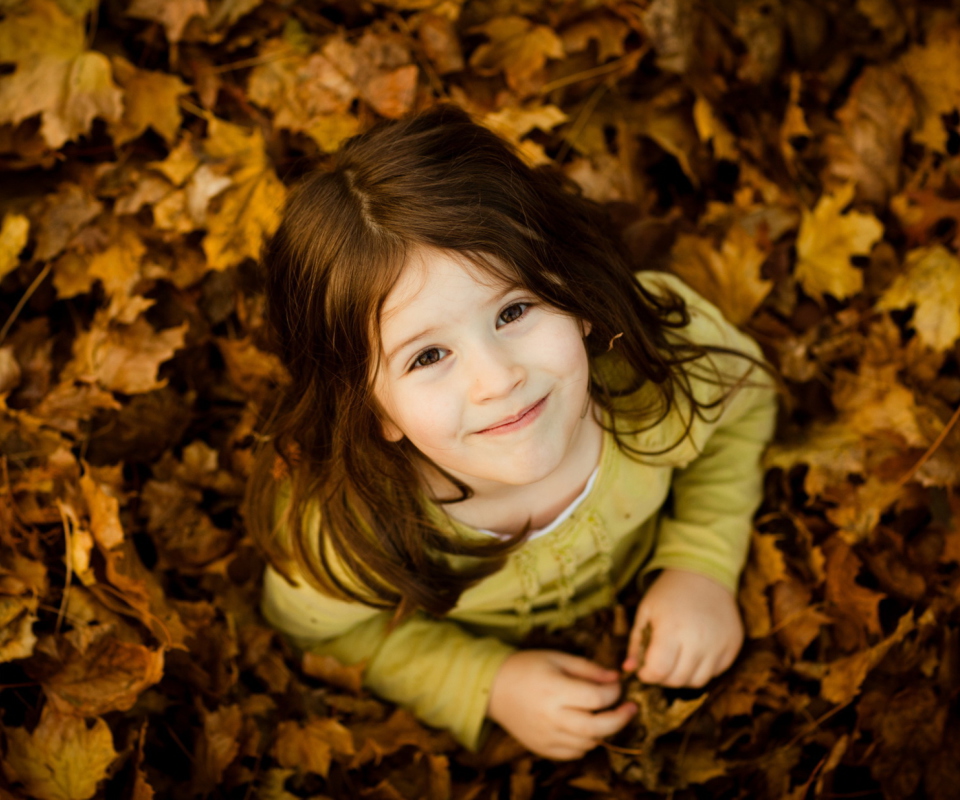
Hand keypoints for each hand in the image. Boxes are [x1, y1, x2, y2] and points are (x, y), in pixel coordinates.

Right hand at [487, 650, 635, 759]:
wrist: (493, 688)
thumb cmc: (526, 667)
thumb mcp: (557, 658)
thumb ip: (588, 669)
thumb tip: (617, 678)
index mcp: (555, 691)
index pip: (597, 699)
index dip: (614, 692)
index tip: (618, 685)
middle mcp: (551, 718)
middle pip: (597, 728)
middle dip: (620, 719)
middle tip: (631, 708)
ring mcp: (546, 737)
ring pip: (588, 744)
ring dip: (603, 731)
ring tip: (604, 715)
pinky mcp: (542, 748)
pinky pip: (573, 754)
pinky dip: (585, 743)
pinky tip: (584, 728)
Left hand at [622, 568, 743, 687]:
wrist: (703, 573)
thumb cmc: (668, 593)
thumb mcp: (645, 612)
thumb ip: (635, 643)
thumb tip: (628, 669)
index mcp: (672, 629)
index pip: (659, 671)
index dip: (647, 675)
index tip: (644, 669)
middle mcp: (699, 640)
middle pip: (678, 680)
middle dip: (663, 677)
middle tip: (658, 663)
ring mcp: (719, 644)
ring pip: (698, 681)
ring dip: (683, 677)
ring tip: (675, 659)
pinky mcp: (733, 645)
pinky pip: (716, 672)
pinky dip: (702, 669)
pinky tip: (694, 652)